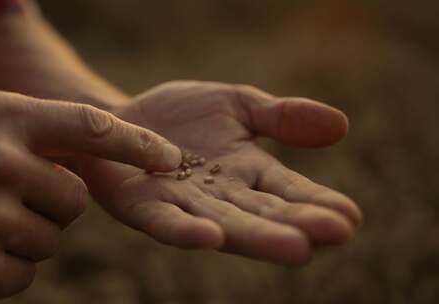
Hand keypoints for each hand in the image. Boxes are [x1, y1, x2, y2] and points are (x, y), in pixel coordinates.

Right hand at [0, 90, 179, 302]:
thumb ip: (37, 134)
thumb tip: (112, 150)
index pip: (89, 126)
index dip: (136, 143)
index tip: (169, 158)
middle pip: (75, 197)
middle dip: (50, 205)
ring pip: (53, 238)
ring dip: (23, 238)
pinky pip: (26, 272)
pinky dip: (2, 268)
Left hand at [73, 81, 362, 264]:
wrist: (122, 118)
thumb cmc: (181, 116)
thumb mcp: (237, 104)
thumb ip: (282, 116)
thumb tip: (342, 124)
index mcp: (248, 172)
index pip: (289, 191)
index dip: (318, 202)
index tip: (351, 216)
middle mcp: (221, 196)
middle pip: (262, 213)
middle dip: (297, 223)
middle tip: (336, 234)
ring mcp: (183, 205)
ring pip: (224, 224)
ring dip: (257, 236)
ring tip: (295, 247)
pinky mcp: (143, 206)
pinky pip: (165, 222)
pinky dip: (187, 231)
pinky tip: (211, 236)